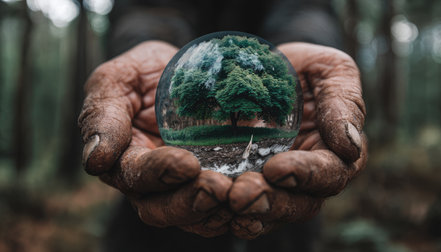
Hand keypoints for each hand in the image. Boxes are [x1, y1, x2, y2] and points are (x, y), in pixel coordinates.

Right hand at [78, 41, 232, 236]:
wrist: (182, 71)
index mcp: (123, 159)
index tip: (186, 163)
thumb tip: (94, 161)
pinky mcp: (213, 182)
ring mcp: (183, 186)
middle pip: (163, 208)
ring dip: (217, 211)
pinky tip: (258, 200)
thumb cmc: (143, 73)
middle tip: (218, 189)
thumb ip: (102, 114)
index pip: (135, 175)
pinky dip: (238, 210)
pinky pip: (222, 207)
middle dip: (190, 202)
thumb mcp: (117, 80)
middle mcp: (151, 183)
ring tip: (240, 195)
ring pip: (195, 215)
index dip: (159, 172)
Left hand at [228, 42, 367, 238]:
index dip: (305, 175)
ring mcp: (278, 186)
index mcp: (337, 154)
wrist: (265, 71)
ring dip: (246, 212)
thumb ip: (344, 102)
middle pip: (298, 205)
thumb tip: (351, 146)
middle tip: (241, 196)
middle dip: (270, 202)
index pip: (329, 174)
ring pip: (268, 214)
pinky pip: (241, 210)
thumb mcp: (330, 71)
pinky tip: (209, 205)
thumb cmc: (304, 69)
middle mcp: (310, 179)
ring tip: (221, 200)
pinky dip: (224, 213)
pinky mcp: (249, 184)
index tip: (276, 168)